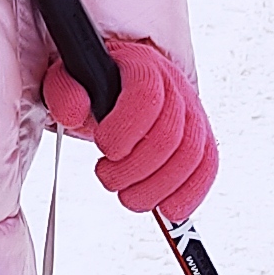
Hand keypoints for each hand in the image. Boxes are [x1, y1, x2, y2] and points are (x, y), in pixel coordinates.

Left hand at [42, 38, 215, 222]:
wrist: (115, 87)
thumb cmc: (93, 86)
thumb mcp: (69, 81)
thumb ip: (65, 93)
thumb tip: (74, 111)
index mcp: (141, 65)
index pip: (146, 96)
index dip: (125, 129)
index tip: (105, 148)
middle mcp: (173, 85)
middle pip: (170, 134)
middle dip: (135, 168)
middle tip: (108, 178)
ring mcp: (191, 111)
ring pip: (192, 155)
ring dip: (157, 187)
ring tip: (129, 195)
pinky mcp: (200, 137)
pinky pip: (208, 166)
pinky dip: (190, 193)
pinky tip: (168, 209)